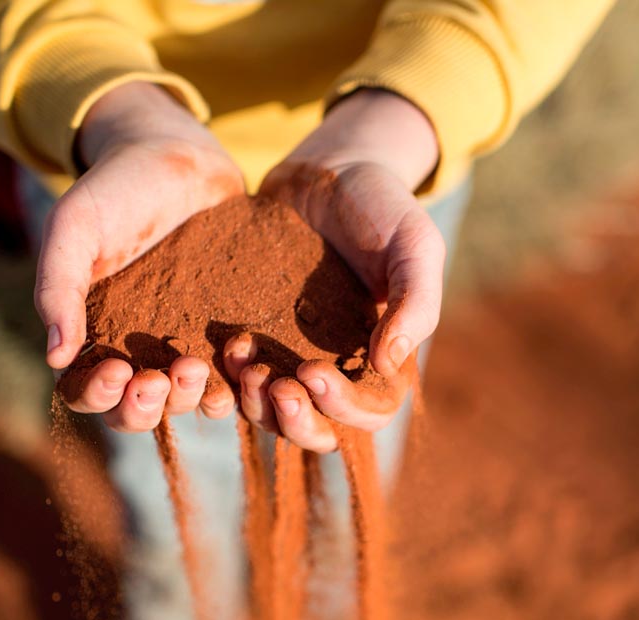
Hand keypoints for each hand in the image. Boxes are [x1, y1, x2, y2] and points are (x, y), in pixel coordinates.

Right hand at [38, 82, 243, 431]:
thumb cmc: (114, 190)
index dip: (99, 396)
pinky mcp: (229, 330)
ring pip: (189, 400)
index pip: (87, 394)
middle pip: (140, 411)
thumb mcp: (74, 229)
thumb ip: (58, 288)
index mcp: (93, 338)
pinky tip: (242, 360)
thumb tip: (54, 357)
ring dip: (192, 398)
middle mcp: (140, 352)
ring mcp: (189, 344)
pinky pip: (236, 370)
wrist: (176, 156)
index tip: (116, 370)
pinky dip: (238, 377)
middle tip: (160, 378)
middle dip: (148, 406)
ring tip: (197, 365)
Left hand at [243, 89, 442, 451]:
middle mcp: (337, 368)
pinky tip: (223, 345)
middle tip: (274, 385)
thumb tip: (386, 365)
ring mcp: (292, 356)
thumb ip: (414, 304)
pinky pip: (237, 377)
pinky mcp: (255, 335)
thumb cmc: (385, 207)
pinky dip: (228, 376)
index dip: (341, 407)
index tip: (312, 371)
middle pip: (318, 430)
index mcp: (382, 360)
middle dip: (294, 420)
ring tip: (242, 362)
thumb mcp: (416, 247)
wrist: (332, 170)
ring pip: (272, 413)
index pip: (369, 414)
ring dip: (256, 403)